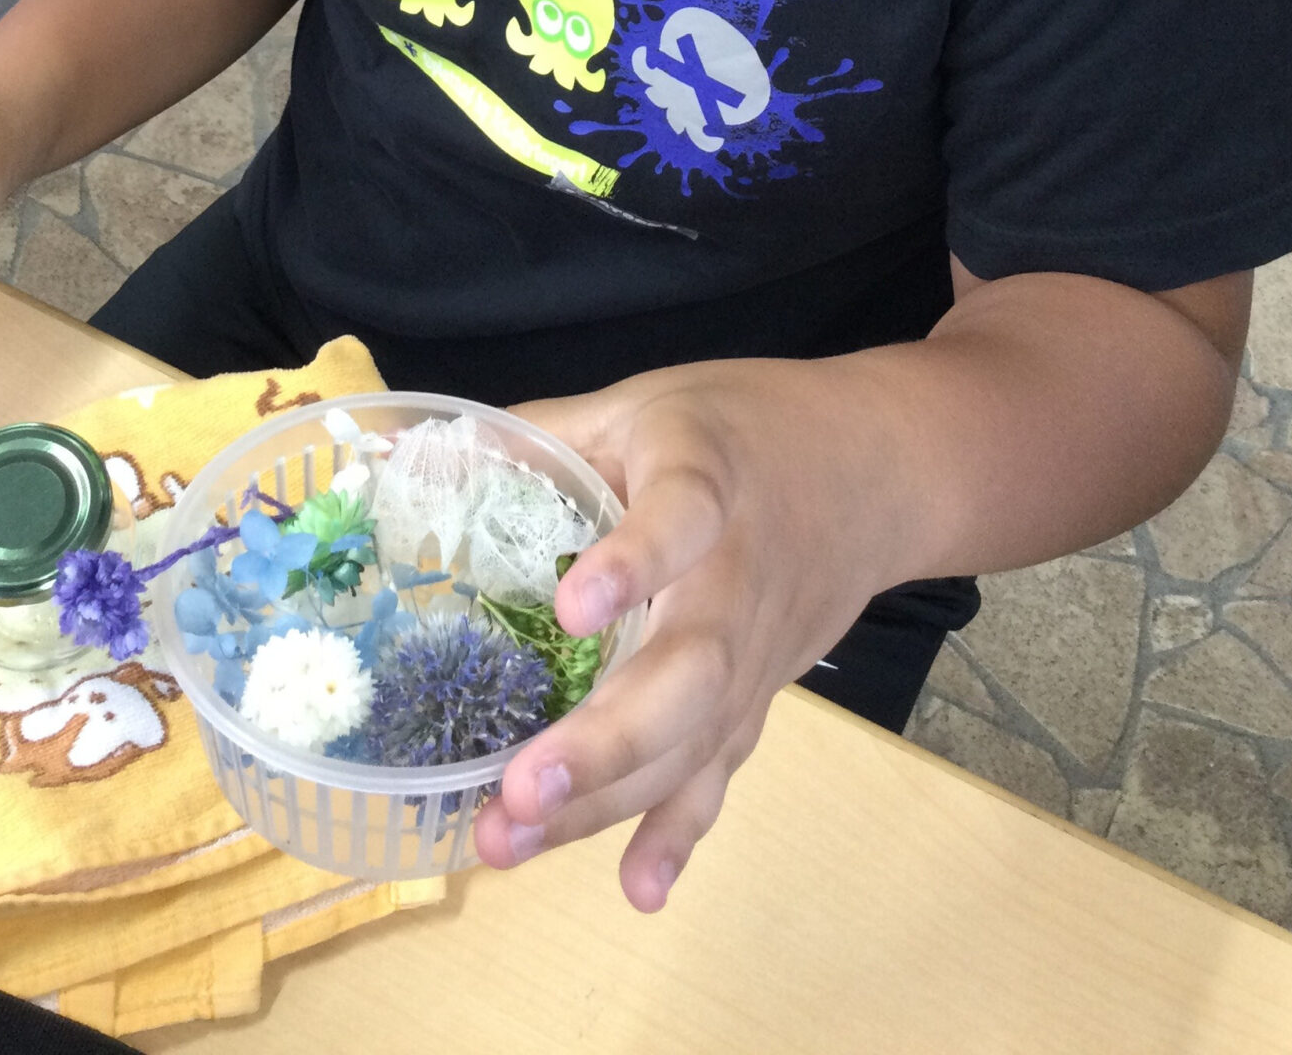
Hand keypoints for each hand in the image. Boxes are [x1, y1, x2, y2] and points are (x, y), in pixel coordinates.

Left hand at [474, 357, 895, 910]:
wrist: (877, 467)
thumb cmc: (741, 427)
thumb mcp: (643, 402)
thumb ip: (542, 432)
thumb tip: (414, 453)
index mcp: (706, 479)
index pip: (680, 518)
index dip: (634, 561)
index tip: (571, 606)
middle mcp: (737, 579)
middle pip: (688, 671)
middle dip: (607, 740)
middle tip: (519, 788)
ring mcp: (754, 653)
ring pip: (693, 739)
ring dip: (607, 801)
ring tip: (511, 841)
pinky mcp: (758, 697)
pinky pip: (719, 771)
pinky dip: (681, 833)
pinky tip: (639, 889)